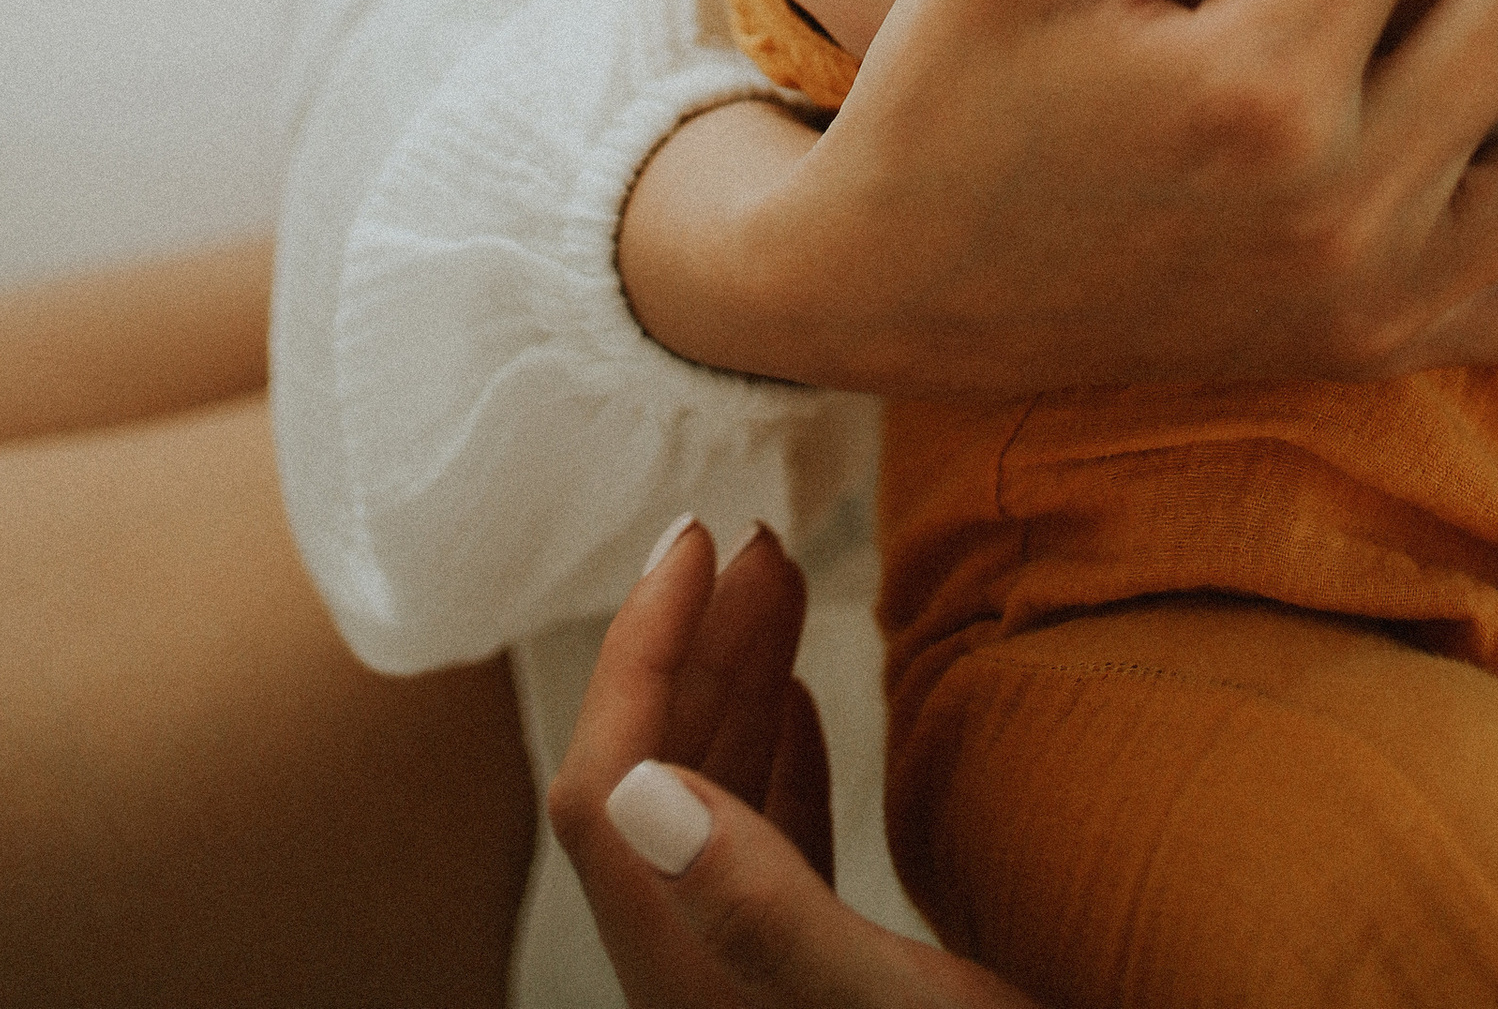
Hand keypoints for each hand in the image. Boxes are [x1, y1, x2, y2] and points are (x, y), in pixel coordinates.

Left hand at [548, 520, 1022, 1003]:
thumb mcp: (886, 999)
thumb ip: (760, 902)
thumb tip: (633, 784)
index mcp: (698, 974)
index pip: (611, 788)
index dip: (640, 653)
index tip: (698, 538)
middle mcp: (710, 976)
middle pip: (660, 781)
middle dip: (698, 645)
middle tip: (753, 534)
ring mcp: (759, 982)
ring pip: (717, 807)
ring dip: (741, 684)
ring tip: (786, 576)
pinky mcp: (819, 984)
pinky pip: (770, 852)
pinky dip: (776, 756)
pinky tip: (803, 700)